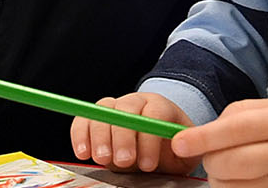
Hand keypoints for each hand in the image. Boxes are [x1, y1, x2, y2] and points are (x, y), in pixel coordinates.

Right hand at [69, 92, 194, 173]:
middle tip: (123, 161)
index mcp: (160, 106)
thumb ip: (185, 148)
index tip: (148, 165)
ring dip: (100, 137)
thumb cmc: (172, 148)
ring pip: (102, 112)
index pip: (155, 113)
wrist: (157, 142)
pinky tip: (83, 153)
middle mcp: (135, 101)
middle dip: (122, 137)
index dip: (149, 139)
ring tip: (102, 159)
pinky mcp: (95, 117)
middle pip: (125, 110)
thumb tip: (179, 146)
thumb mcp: (186, 151)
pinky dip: (81, 135)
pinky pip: (84, 119)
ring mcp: (113, 107)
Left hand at [171, 97, 267, 186]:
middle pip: (229, 164)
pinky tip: (245, 179)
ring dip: (221, 178)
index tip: (177, 143)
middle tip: (215, 153)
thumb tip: (208, 129)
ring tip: (233, 165)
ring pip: (233, 187)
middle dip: (210, 159)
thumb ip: (244, 112)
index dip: (202, 138)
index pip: (233, 130)